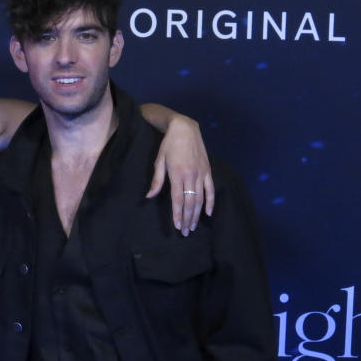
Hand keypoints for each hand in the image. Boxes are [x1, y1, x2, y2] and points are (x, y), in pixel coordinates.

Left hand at [146, 114, 214, 235]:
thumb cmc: (168, 145)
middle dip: (187, 218)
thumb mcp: (159, 161)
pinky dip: (211, 202)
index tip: (177, 226)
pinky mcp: (208, 170)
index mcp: (177, 174)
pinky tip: (208, 213)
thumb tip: (150, 196)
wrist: (185, 128)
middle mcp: (191, 175)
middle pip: (190, 202)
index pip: (178, 200)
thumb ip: (157, 180)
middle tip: (185, 232)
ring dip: (197, 214)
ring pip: (200, 198)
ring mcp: (201, 173)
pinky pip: (211, 189)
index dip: (177, 214)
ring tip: (193, 226)